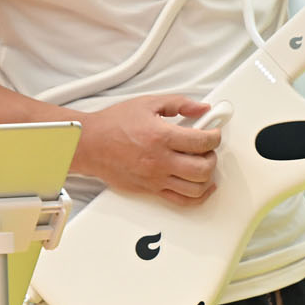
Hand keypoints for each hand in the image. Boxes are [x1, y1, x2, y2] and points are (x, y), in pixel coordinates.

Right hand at [76, 94, 219, 205]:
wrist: (89, 144)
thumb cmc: (113, 124)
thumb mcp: (148, 103)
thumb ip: (178, 103)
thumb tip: (202, 109)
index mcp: (161, 137)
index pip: (202, 142)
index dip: (215, 136)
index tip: (213, 132)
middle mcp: (160, 161)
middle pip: (203, 168)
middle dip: (212, 156)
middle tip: (208, 148)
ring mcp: (156, 179)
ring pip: (196, 188)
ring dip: (207, 176)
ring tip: (203, 164)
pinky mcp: (150, 190)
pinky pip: (181, 201)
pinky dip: (197, 196)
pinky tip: (201, 186)